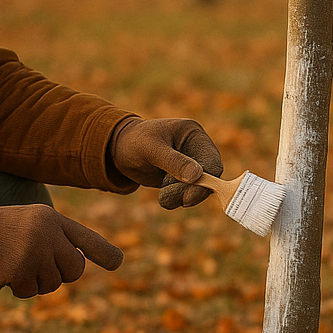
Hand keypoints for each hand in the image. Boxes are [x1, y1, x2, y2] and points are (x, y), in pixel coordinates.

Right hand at [0, 204, 122, 298]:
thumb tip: (78, 266)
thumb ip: (56, 239)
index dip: (103, 252)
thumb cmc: (0, 230)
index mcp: (53, 219)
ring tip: (16, 263)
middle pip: (74, 270)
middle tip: (38, 267)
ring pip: (52, 284)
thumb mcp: (32, 224)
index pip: (85, 238)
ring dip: (34, 282)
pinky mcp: (22, 268)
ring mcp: (36, 250)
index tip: (118, 262)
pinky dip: (18, 288)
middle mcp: (49, 233)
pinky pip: (30, 291)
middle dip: (60, 275)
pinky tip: (5, 271)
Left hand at [109, 117, 223, 209]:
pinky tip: (164, 195)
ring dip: (181, 196)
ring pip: (199, 188)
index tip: (187, 198)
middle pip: (209, 177)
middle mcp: (197, 148)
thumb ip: (174, 162)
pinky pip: (188, 193)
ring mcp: (192, 163)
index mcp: (193, 134)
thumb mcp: (152, 150)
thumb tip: (197, 176)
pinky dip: (177, 198)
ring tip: (163, 195)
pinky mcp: (184, 177)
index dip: (206, 182)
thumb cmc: (135, 142)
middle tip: (167, 198)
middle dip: (190, 192)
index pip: (212, 161)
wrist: (120, 150)